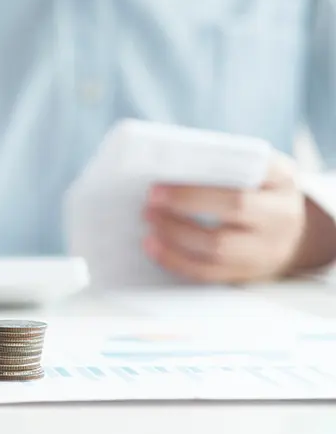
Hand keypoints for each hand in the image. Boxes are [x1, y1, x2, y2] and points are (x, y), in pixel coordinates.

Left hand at [142, 152, 335, 282]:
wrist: (288, 235)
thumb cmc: (254, 192)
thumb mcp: (252, 171)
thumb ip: (220, 164)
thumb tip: (168, 164)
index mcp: (281, 179)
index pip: (250, 169)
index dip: (212, 168)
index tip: (169, 174)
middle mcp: (281, 214)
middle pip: (236, 206)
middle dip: (187, 201)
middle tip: (151, 198)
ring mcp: (267, 249)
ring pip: (219, 246)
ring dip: (175, 234)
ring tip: (149, 221)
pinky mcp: (246, 273)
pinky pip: (208, 272)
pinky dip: (176, 259)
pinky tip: (154, 246)